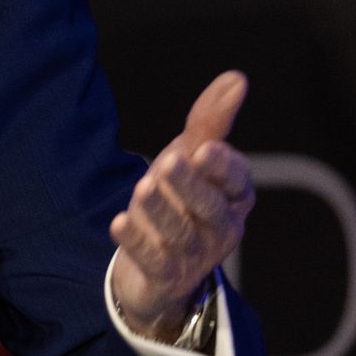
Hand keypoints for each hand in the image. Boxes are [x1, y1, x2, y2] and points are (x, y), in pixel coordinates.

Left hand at [109, 71, 254, 340]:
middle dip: (190, 185)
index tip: (204, 148)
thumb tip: (237, 78)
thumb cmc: (179, 200)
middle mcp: (220, 229)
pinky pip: (154, 261)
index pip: (237, 183)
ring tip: (143, 187)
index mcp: (233, 199)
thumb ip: (211, 122)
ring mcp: (194, 257)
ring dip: (161, 210)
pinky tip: (118, 223)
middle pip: (210, 209)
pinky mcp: (166, 278)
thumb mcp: (190, 158)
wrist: (155, 266)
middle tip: (170, 162)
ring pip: (181, 234)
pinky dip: (137, 242)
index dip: (223, 167)